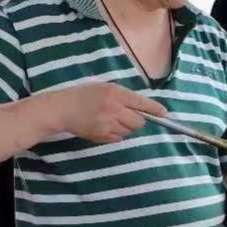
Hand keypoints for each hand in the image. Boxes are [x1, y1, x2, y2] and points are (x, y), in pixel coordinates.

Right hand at [32, 82, 166, 144]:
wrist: (62, 109)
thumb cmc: (84, 95)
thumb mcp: (105, 88)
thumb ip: (124, 96)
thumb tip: (144, 108)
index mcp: (114, 93)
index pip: (141, 103)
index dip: (154, 109)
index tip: (164, 113)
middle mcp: (113, 109)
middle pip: (139, 121)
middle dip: (139, 119)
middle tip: (129, 115)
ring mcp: (108, 125)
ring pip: (130, 131)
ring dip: (127, 127)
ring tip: (114, 119)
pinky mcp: (102, 137)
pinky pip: (119, 138)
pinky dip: (118, 134)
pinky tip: (106, 126)